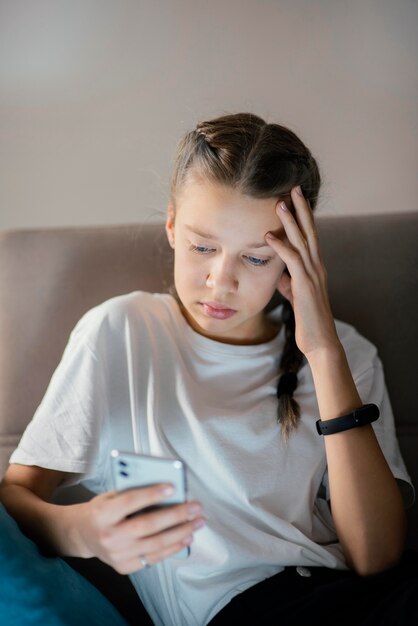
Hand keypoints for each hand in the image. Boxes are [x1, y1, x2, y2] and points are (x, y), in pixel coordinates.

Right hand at [75, 484, 204, 573]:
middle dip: (175, 515)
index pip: (129, 502)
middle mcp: (108, 536)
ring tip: (197, 522)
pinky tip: (186, 537)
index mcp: (102, 514)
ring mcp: (116, 555)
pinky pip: (153, 558)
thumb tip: (165, 490)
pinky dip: (172, 548)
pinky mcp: (124, 567)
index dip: (151, 494)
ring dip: (181, 532)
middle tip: (195, 506)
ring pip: (155, 544)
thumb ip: (132, 492)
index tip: (172, 487)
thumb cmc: (102, 509)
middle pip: (147, 526)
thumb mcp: (110, 495)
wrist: (82, 534)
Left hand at [265, 186, 339, 358]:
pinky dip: (281, 247)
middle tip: (294, 188)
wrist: (320, 341)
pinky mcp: (305, 286)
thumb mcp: (296, 295)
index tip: (295, 199)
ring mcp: (313, 275)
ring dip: (290, 222)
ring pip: (302, 242)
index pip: (310, 236)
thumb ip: (289, 281)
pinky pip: (293, 262)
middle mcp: (317, 267)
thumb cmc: (308, 320)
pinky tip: (269, 236)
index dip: (303, 217)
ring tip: (280, 204)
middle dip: (301, 209)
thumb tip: (279, 272)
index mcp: (315, 268)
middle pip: (310, 232)